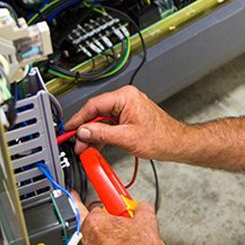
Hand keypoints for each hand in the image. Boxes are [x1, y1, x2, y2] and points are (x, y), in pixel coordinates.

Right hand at [65, 85, 187, 160]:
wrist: (176, 144)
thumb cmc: (160, 138)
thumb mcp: (126, 138)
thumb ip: (101, 134)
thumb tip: (83, 131)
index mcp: (125, 97)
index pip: (94, 105)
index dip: (78, 118)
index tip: (68, 129)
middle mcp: (126, 98)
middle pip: (96, 112)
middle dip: (85, 129)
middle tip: (76, 142)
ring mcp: (128, 107)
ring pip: (102, 119)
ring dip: (93, 133)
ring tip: (84, 147)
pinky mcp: (129, 116)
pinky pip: (110, 123)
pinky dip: (102, 134)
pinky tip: (95, 144)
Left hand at [70, 190, 164, 244]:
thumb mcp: (146, 219)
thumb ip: (140, 208)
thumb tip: (142, 207)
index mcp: (94, 223)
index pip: (84, 207)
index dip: (84, 202)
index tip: (78, 197)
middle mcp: (86, 242)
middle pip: (91, 229)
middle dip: (104, 228)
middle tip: (118, 228)